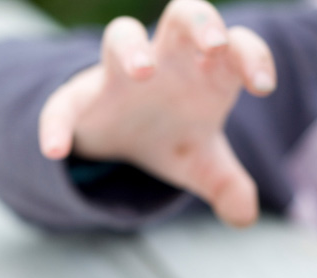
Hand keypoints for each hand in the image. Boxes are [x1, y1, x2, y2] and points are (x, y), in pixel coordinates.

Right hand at [39, 0, 275, 226]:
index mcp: (201, 73)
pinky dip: (57, 124)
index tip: (262, 87)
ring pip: (120, 36)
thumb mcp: (200, 164)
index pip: (234, 48)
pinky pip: (63, 105)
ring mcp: (118, 76)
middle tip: (213, 45)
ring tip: (142, 72)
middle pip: (183, 16)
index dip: (251, 58)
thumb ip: (226, 184)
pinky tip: (55, 152)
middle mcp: (163, 63)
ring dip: (131, 48)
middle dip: (200, 24)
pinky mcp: (81, 99)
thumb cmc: (170, 136)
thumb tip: (244, 218)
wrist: (123, 136)